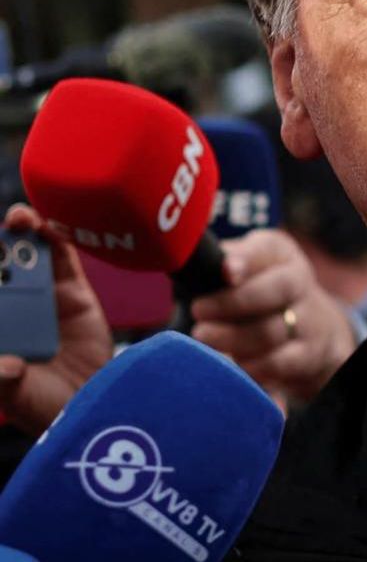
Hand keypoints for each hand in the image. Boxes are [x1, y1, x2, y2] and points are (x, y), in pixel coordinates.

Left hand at [0, 205, 113, 435]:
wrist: (96, 404)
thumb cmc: (46, 407)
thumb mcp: (16, 397)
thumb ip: (5, 381)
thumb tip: (6, 367)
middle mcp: (13, 308)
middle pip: (1, 267)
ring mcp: (43, 297)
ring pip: (27, 256)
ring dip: (19, 233)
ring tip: (18, 219)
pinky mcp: (74, 292)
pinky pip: (63, 259)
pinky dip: (55, 239)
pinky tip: (45, 226)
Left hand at [190, 229, 356, 401]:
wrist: (312, 326)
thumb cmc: (261, 291)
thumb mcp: (247, 267)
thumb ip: (218, 262)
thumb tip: (185, 262)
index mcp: (279, 254)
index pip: (266, 250)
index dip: (246, 259)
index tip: (226, 270)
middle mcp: (298, 282)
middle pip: (274, 290)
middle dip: (233, 302)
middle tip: (198, 311)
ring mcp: (308, 319)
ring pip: (271, 331)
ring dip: (233, 338)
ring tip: (204, 338)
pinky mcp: (307, 354)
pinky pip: (280, 364)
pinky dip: (253, 366)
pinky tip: (231, 364)